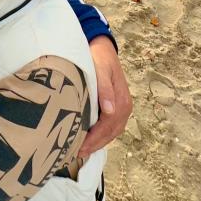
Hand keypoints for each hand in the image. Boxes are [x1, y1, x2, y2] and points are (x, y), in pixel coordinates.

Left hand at [79, 35, 132, 156]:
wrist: (102, 47)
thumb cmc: (99, 58)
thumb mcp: (101, 70)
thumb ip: (104, 89)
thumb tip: (110, 110)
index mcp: (122, 101)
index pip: (108, 126)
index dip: (94, 138)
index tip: (80, 147)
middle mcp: (124, 107)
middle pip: (111, 133)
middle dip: (95, 144)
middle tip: (76, 153)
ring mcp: (121, 108)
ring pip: (111, 132)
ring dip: (98, 142)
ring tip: (81, 149)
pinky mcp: (116, 106)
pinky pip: (110, 126)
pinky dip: (100, 134)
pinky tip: (89, 137)